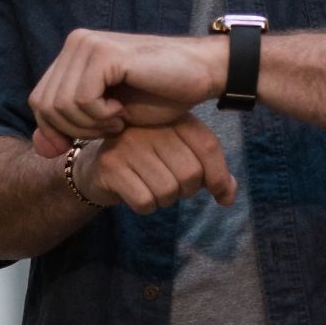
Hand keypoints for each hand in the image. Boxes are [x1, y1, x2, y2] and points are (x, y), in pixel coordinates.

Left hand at [29, 29, 227, 155]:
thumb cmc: (158, 95)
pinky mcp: (104, 53)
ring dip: (90, 125)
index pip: (39, 101)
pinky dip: (101, 117)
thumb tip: (40, 149)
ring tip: (117, 120)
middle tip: (109, 129)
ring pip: (62, 104)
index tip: (90, 138)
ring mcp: (88, 44)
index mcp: (73, 53)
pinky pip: (82, 99)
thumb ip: (70, 128)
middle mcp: (76, 42)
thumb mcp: (105, 118)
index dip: (57, 130)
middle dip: (75, 130)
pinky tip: (121, 112)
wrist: (200, 75)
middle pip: (45, 105)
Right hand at [73, 118, 236, 214]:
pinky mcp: (111, 165)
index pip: (208, 146)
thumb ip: (209, 172)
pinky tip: (135, 193)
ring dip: (164, 200)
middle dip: (186, 191)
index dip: (219, 176)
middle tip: (171, 186)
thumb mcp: (182, 158)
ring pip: (168, 191)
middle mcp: (150, 126)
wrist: (97, 167)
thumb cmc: (148, 162)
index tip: (220, 194)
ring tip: (151, 187)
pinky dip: (145, 207)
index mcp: (172, 118)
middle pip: (190, 174)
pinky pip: (145, 201)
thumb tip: (228, 196)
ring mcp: (128, 143)